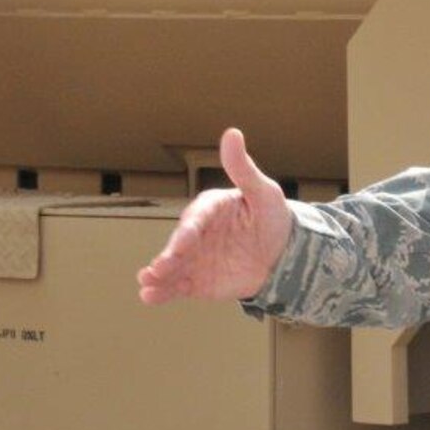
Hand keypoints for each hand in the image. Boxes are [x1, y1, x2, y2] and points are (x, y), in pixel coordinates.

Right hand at [137, 128, 294, 304]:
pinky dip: (164, 292)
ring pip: (172, 267)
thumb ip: (243, 168)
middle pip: (179, 245)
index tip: (183, 244)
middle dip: (168, 258)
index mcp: (210, 208)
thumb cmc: (272, 216)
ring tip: (147, 286)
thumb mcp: (263, 191)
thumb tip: (232, 133)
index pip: (196, 219)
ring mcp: (194, 258)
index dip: (189, 233)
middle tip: (157, 270)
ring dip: (158, 276)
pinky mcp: (196, 280)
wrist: (283, 253)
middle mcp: (196, 234)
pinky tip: (150, 297)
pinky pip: (178, 286)